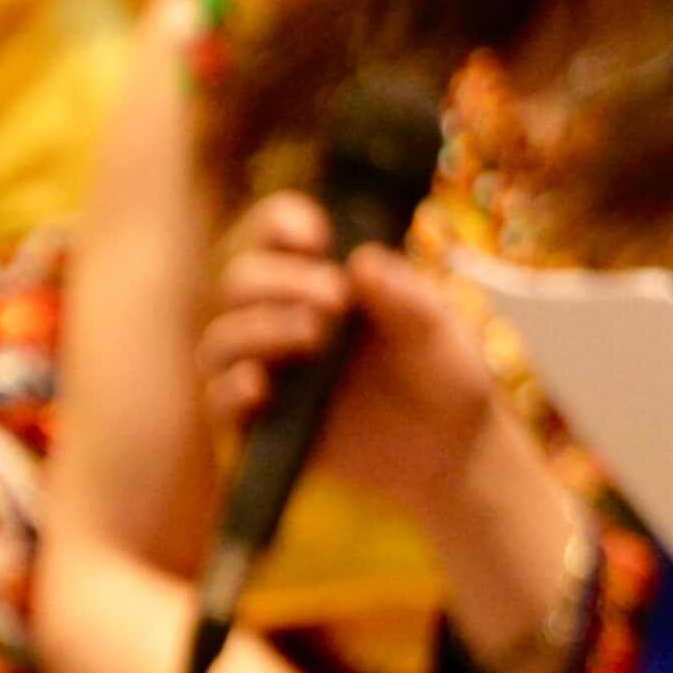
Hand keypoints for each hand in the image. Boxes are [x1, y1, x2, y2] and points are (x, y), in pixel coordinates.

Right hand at [199, 202, 508, 517]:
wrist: (453, 451)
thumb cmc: (445, 376)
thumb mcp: (440, 332)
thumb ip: (405, 297)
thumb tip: (360, 261)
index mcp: (321, 278)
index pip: (272, 234)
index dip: (278, 222)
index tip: (315, 236)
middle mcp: (283, 316)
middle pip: (239, 280)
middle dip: (279, 280)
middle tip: (335, 297)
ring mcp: (270, 368)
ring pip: (222, 337)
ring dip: (259, 328)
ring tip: (313, 334)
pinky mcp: (263, 421)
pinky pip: (219, 400)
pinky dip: (230, 389)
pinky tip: (261, 386)